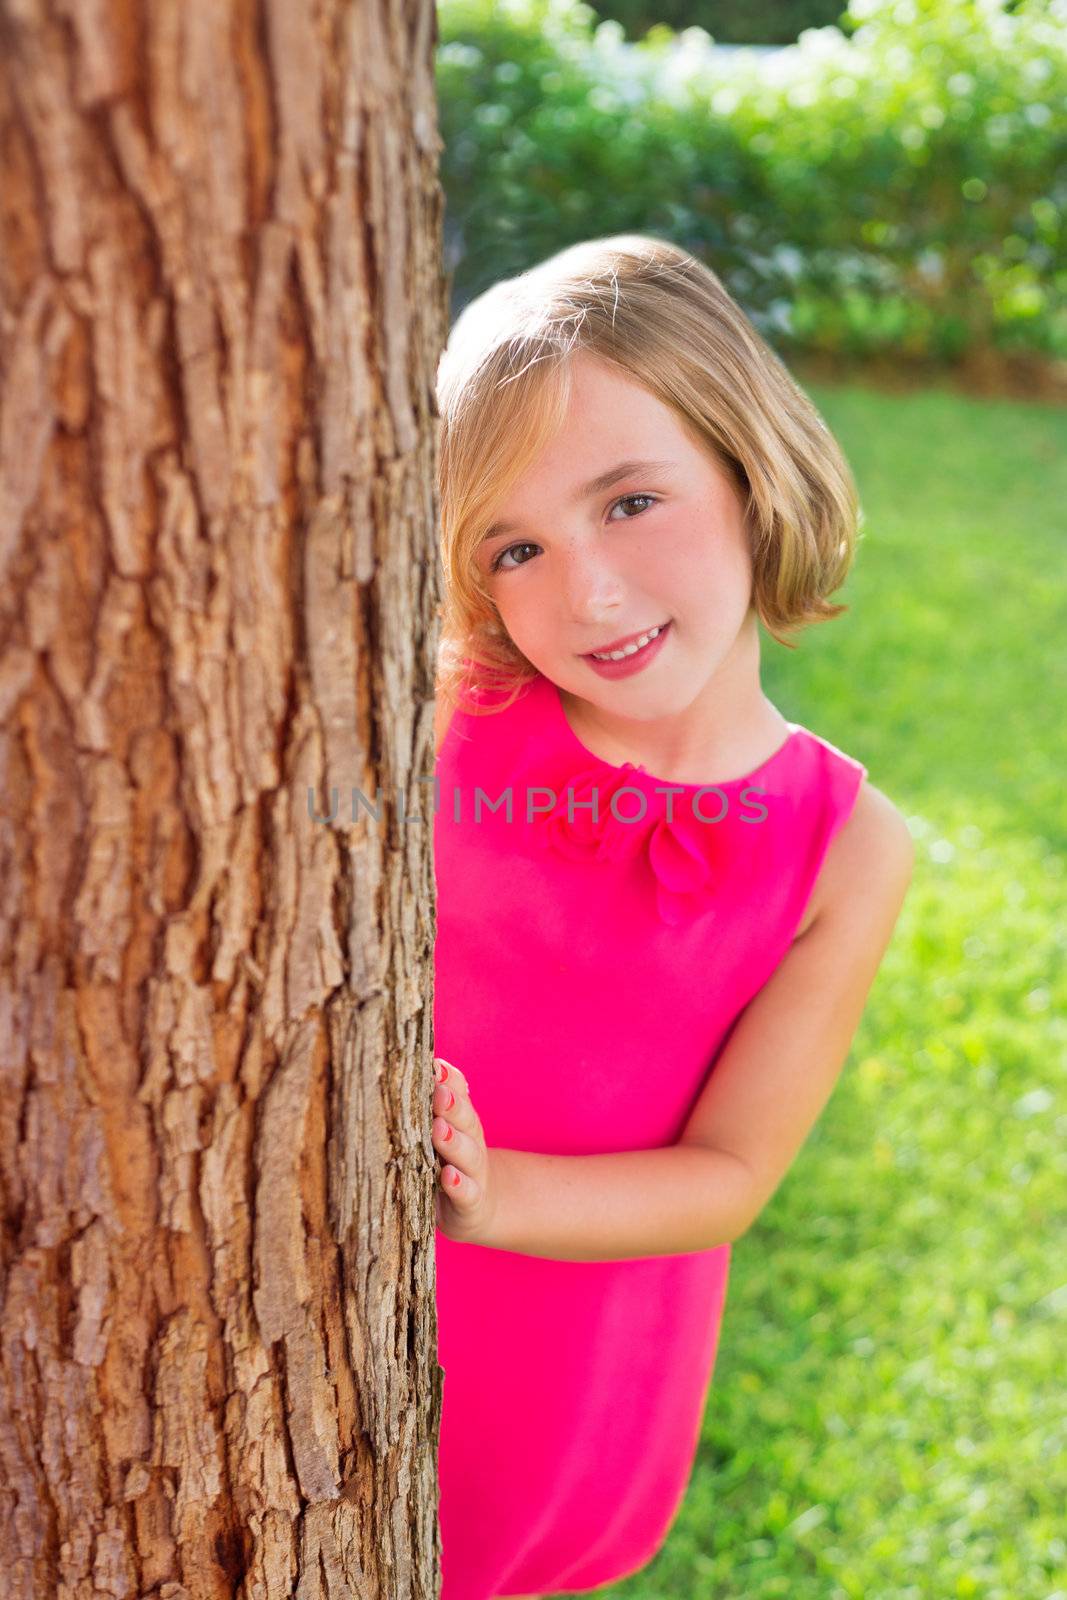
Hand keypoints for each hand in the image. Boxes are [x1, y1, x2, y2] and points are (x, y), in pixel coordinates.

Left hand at [431, 1058, 496, 1244]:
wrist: (479, 1207)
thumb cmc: (451, 1161)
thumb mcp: (449, 1129)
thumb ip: (440, 1100)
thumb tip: (428, 1062)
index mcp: (461, 1121)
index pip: (458, 1096)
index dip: (449, 1081)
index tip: (434, 1065)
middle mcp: (471, 1142)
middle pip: (465, 1120)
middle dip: (453, 1105)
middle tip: (439, 1092)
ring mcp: (473, 1172)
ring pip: (466, 1154)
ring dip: (453, 1141)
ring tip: (439, 1128)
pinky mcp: (471, 1202)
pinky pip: (466, 1192)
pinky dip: (458, 1184)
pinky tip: (448, 1176)